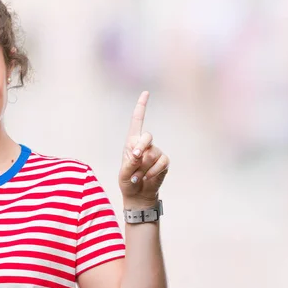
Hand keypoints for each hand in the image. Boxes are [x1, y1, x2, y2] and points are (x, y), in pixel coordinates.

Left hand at [119, 91, 169, 208]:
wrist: (139, 195)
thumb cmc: (128, 182)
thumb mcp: (124, 174)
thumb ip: (129, 163)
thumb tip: (139, 153)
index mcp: (132, 142)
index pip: (137, 121)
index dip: (141, 106)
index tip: (146, 93)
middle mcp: (145, 144)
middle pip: (147, 136)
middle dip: (142, 147)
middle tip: (136, 158)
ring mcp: (156, 152)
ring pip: (153, 154)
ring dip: (143, 167)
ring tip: (138, 176)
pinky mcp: (164, 161)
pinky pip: (161, 162)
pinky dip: (153, 172)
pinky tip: (147, 178)